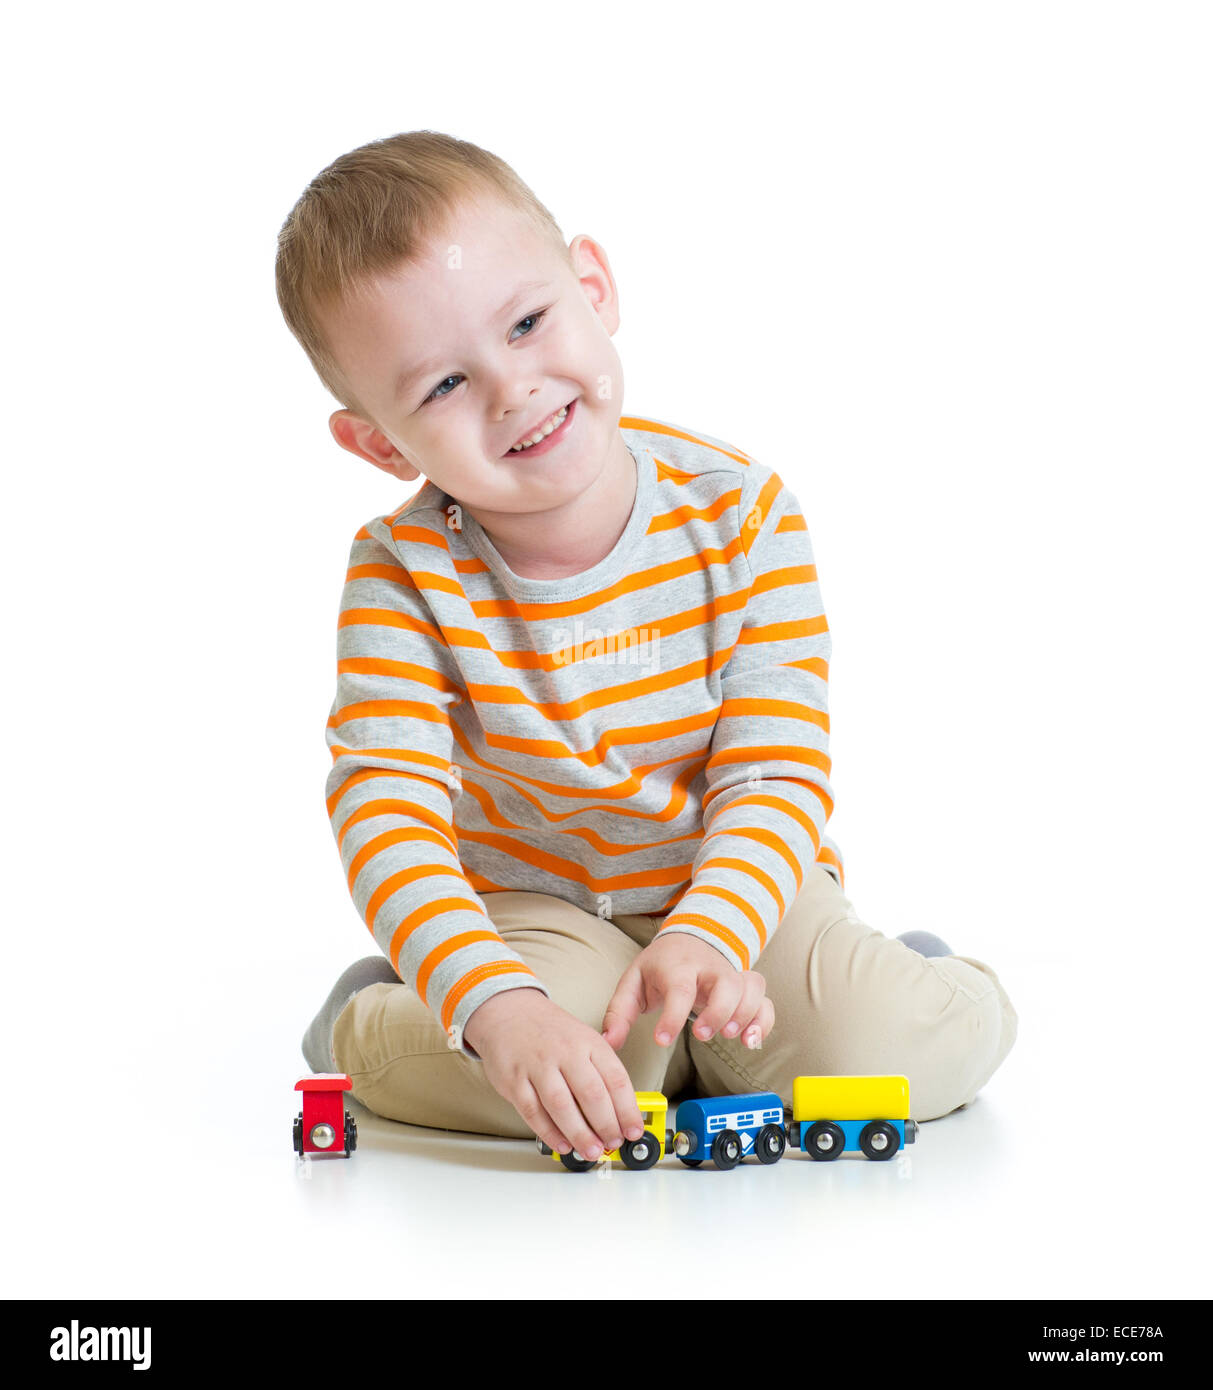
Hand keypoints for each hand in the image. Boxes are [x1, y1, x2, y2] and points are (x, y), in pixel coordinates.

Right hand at [462, 988, 644, 1159]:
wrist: (509, 1011)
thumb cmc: (550, 1031)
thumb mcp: (583, 1039)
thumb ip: (600, 1072)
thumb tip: (620, 1113)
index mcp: (588, 1042)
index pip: (615, 1078)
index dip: (628, 1109)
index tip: (634, 1130)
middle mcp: (564, 1052)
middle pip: (591, 1093)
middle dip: (606, 1125)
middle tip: (613, 1143)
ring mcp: (538, 1066)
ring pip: (561, 1105)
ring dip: (580, 1134)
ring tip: (591, 1150)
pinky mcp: (514, 1080)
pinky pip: (533, 1111)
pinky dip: (549, 1132)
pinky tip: (562, 1144)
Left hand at [601, 931, 773, 1051]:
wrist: (690, 938)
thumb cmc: (661, 966)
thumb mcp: (634, 981)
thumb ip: (619, 1012)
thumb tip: (609, 1042)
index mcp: (677, 966)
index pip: (679, 987)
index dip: (672, 1015)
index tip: (663, 1039)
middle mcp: (709, 969)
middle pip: (725, 984)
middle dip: (718, 1011)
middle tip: (701, 1035)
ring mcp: (731, 977)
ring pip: (750, 989)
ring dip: (745, 1014)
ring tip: (732, 1037)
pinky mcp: (746, 989)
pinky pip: (765, 1002)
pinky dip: (763, 1022)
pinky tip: (751, 1040)